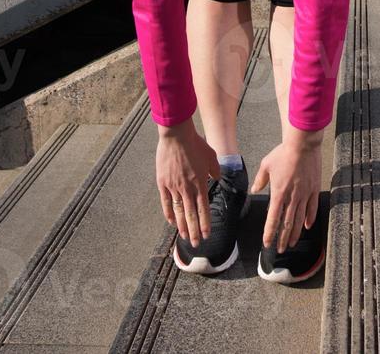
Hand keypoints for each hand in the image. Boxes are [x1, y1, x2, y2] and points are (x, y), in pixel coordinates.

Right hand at [155, 119, 219, 247]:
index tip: (207, 235)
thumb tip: (216, 179)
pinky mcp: (163, 183)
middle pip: (191, 215)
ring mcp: (173, 187)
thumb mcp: (211, 156)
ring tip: (185, 237)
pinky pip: (166, 202)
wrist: (176, 135)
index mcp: (200, 183)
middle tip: (196, 244)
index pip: (203, 209)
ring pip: (178, 212)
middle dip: (194, 231)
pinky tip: (172, 222)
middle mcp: (187, 188)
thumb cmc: (195, 144)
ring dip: (182, 226)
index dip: (205, 223)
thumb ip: (215, 171)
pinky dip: (169, 214)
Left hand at [251, 125, 323, 251]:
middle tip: (280, 249)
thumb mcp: (265, 165)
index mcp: (278, 193)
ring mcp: (304, 194)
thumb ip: (260, 180)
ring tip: (292, 243)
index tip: (267, 243)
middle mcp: (292, 197)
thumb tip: (255, 190)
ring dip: (295, 233)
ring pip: (300, 219)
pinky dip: (310, 218)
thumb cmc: (283, 153)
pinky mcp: (314, 189)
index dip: (270, 232)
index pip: (273, 218)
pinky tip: (307, 226)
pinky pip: (312, 208)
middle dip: (283, 238)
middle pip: (287, 223)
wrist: (302, 145)